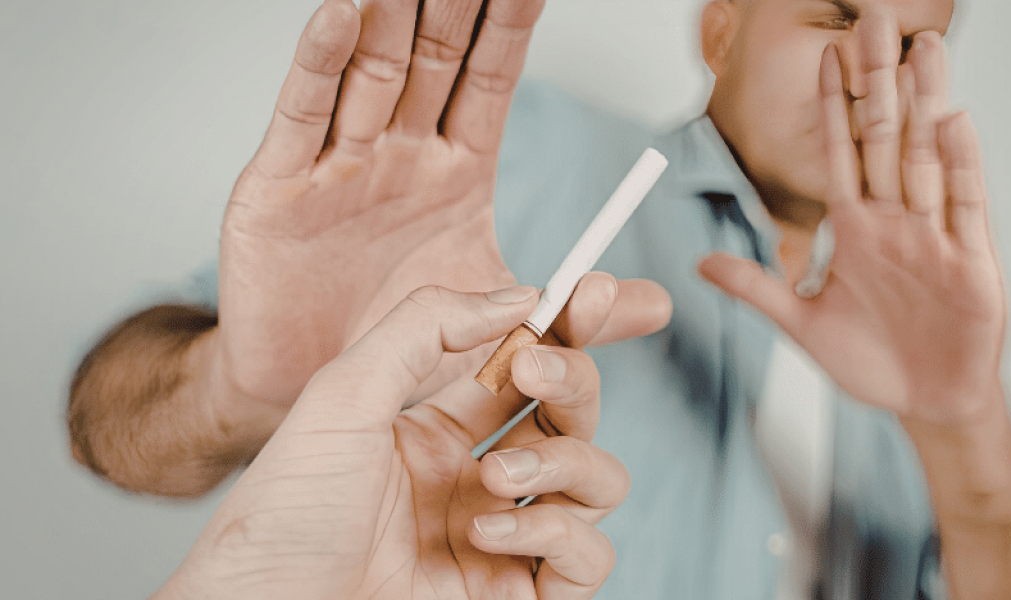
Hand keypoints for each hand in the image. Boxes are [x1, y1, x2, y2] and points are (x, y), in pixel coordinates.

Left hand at [157, 278, 636, 599]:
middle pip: (574, 415)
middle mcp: (478, 481)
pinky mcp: (516, 596)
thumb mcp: (344, 394)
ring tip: (493, 478)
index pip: (527, 368)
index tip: (591, 293)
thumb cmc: (285, 515)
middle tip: (534, 371)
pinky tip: (488, 536)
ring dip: (562, 463)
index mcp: (439, 432)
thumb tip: (515, 296)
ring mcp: (502, 540)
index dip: (568, 328)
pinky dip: (557, 536)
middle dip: (573, 381)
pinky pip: (591, 558)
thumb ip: (425, 328)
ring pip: (598, 482)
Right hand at [215, 0, 544, 410]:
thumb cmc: (401, 351)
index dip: (511, 26)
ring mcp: (338, 164)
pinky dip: (320, 62)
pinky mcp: (278, 188)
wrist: (316, 395)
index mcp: (455, 172)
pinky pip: (303, 115)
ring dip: (392, 15)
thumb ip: (578, 316)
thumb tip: (658, 305)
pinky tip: (342, 13)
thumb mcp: (502, 332)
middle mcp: (399, 154)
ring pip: (370, 72)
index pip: (489, 80)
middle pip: (433, 59)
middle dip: (457, 6)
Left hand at [700, 30, 1005, 423]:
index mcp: (854, 230)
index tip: (826, 54)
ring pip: (927, 157)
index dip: (833, 105)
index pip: (840, 153)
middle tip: (874, 21)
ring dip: (924, 103)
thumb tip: (701, 263)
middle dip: (878, 81)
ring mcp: (934, 237)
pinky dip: (960, 164)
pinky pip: (964, 205)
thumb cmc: (872, 363)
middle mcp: (894, 222)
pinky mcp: (971, 262)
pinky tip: (954, 120)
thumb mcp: (802, 326)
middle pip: (885, 138)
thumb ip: (757, 289)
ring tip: (921, 49)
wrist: (926, 403)